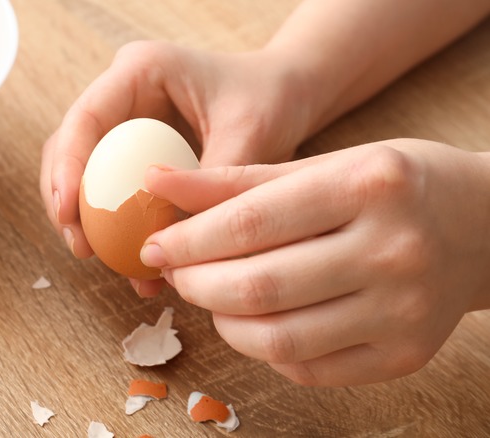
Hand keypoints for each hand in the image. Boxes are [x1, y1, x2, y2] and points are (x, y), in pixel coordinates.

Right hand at [40, 41, 314, 295]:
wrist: (286, 96)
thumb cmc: (270, 99)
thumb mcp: (249, 134)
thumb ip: (210, 180)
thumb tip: (171, 237)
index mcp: (141, 70)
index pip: (87, 117)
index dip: (67, 165)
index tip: (68, 213)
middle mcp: (122, 94)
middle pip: (69, 145)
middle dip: (65, 199)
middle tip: (80, 246)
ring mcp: (124, 123)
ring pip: (82, 170)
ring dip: (83, 216)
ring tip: (97, 258)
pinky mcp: (133, 151)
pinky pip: (109, 188)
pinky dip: (113, 225)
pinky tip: (129, 260)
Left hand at [140, 139, 489, 385]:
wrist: (485, 227)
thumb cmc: (393, 186)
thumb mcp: (323, 164)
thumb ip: (237, 180)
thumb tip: (156, 183)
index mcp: (370, 185)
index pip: (250, 223)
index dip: (187, 240)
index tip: (155, 244)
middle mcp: (393, 250)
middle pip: (259, 286)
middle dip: (196, 284)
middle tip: (176, 272)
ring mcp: (404, 311)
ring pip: (278, 338)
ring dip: (223, 322)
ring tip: (211, 296)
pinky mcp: (405, 355)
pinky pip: (308, 367)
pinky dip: (264, 348)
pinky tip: (255, 321)